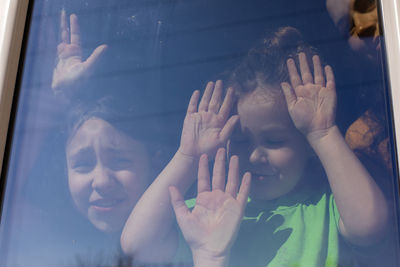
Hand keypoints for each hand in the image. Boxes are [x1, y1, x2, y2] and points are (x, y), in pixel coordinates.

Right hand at [51, 10, 106, 93]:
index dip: (74, 26)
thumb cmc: (78, 82)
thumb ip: (96, 57)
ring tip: (59, 35)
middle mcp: (72, 54)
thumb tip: (106, 46)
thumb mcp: (89, 67)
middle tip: (63, 13)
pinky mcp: (59, 65)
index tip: (72, 15)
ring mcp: (65, 59)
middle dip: (65, 25)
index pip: (75, 36)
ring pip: (61, 43)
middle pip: (67, 36)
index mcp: (78, 53)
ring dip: (60, 38)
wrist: (67, 93)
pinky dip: (57, 50)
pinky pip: (57, 53)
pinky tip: (60, 53)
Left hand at [169, 148, 250, 263]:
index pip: (204, 178)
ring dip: (233, 169)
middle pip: (219, 176)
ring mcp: (228, 202)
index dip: (204, 167)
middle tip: (221, 148)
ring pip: (232, 181)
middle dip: (220, 163)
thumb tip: (170, 186)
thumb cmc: (194, 235)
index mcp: (204, 198)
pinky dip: (245, 184)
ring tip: (234, 156)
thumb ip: (178, 201)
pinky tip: (247, 174)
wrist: (208, 249)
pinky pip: (243, 194)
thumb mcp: (183, 216)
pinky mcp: (237, 209)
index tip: (204, 155)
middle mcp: (216, 197)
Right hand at [179, 81, 238, 157]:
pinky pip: (192, 106)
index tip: (233, 89)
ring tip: (211, 83)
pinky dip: (194, 99)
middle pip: (215, 101)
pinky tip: (197, 92)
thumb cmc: (210, 150)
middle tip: (221, 82)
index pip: (225, 107)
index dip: (229, 98)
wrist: (193, 155)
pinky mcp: (190, 119)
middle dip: (218, 92)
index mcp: (219, 122)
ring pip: (204, 101)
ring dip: (208, 92)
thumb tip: (237, 116)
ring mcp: (200, 117)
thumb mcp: (222, 140)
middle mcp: (210, 118)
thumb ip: (229, 127)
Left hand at [281, 53, 336, 139]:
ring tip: (313, 56)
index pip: (295, 78)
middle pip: (306, 73)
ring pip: (317, 74)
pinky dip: (329, 73)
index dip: (292, 69)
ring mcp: (320, 90)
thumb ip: (289, 94)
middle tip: (300, 53)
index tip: (289, 60)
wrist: (319, 129)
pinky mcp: (330, 93)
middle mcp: (309, 90)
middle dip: (303, 63)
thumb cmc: (303, 121)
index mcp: (300, 93)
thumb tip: (283, 82)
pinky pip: (330, 80)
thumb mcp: (292, 107)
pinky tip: (326, 66)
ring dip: (316, 66)